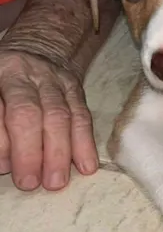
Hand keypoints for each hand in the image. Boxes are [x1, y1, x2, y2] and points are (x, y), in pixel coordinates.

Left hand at [0, 49, 98, 190]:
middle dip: (30, 150)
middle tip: (30, 182)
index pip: (2, 110)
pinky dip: (84, 143)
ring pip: (60, 116)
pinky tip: (86, 165)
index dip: (2, 141)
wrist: (37, 49)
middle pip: (29, 112)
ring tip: (56, 181)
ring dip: (59, 152)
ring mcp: (55, 81)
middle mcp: (27, 75)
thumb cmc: (5, 84)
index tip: (4, 168)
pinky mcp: (76, 89)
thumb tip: (5, 163)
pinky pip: (82, 117)